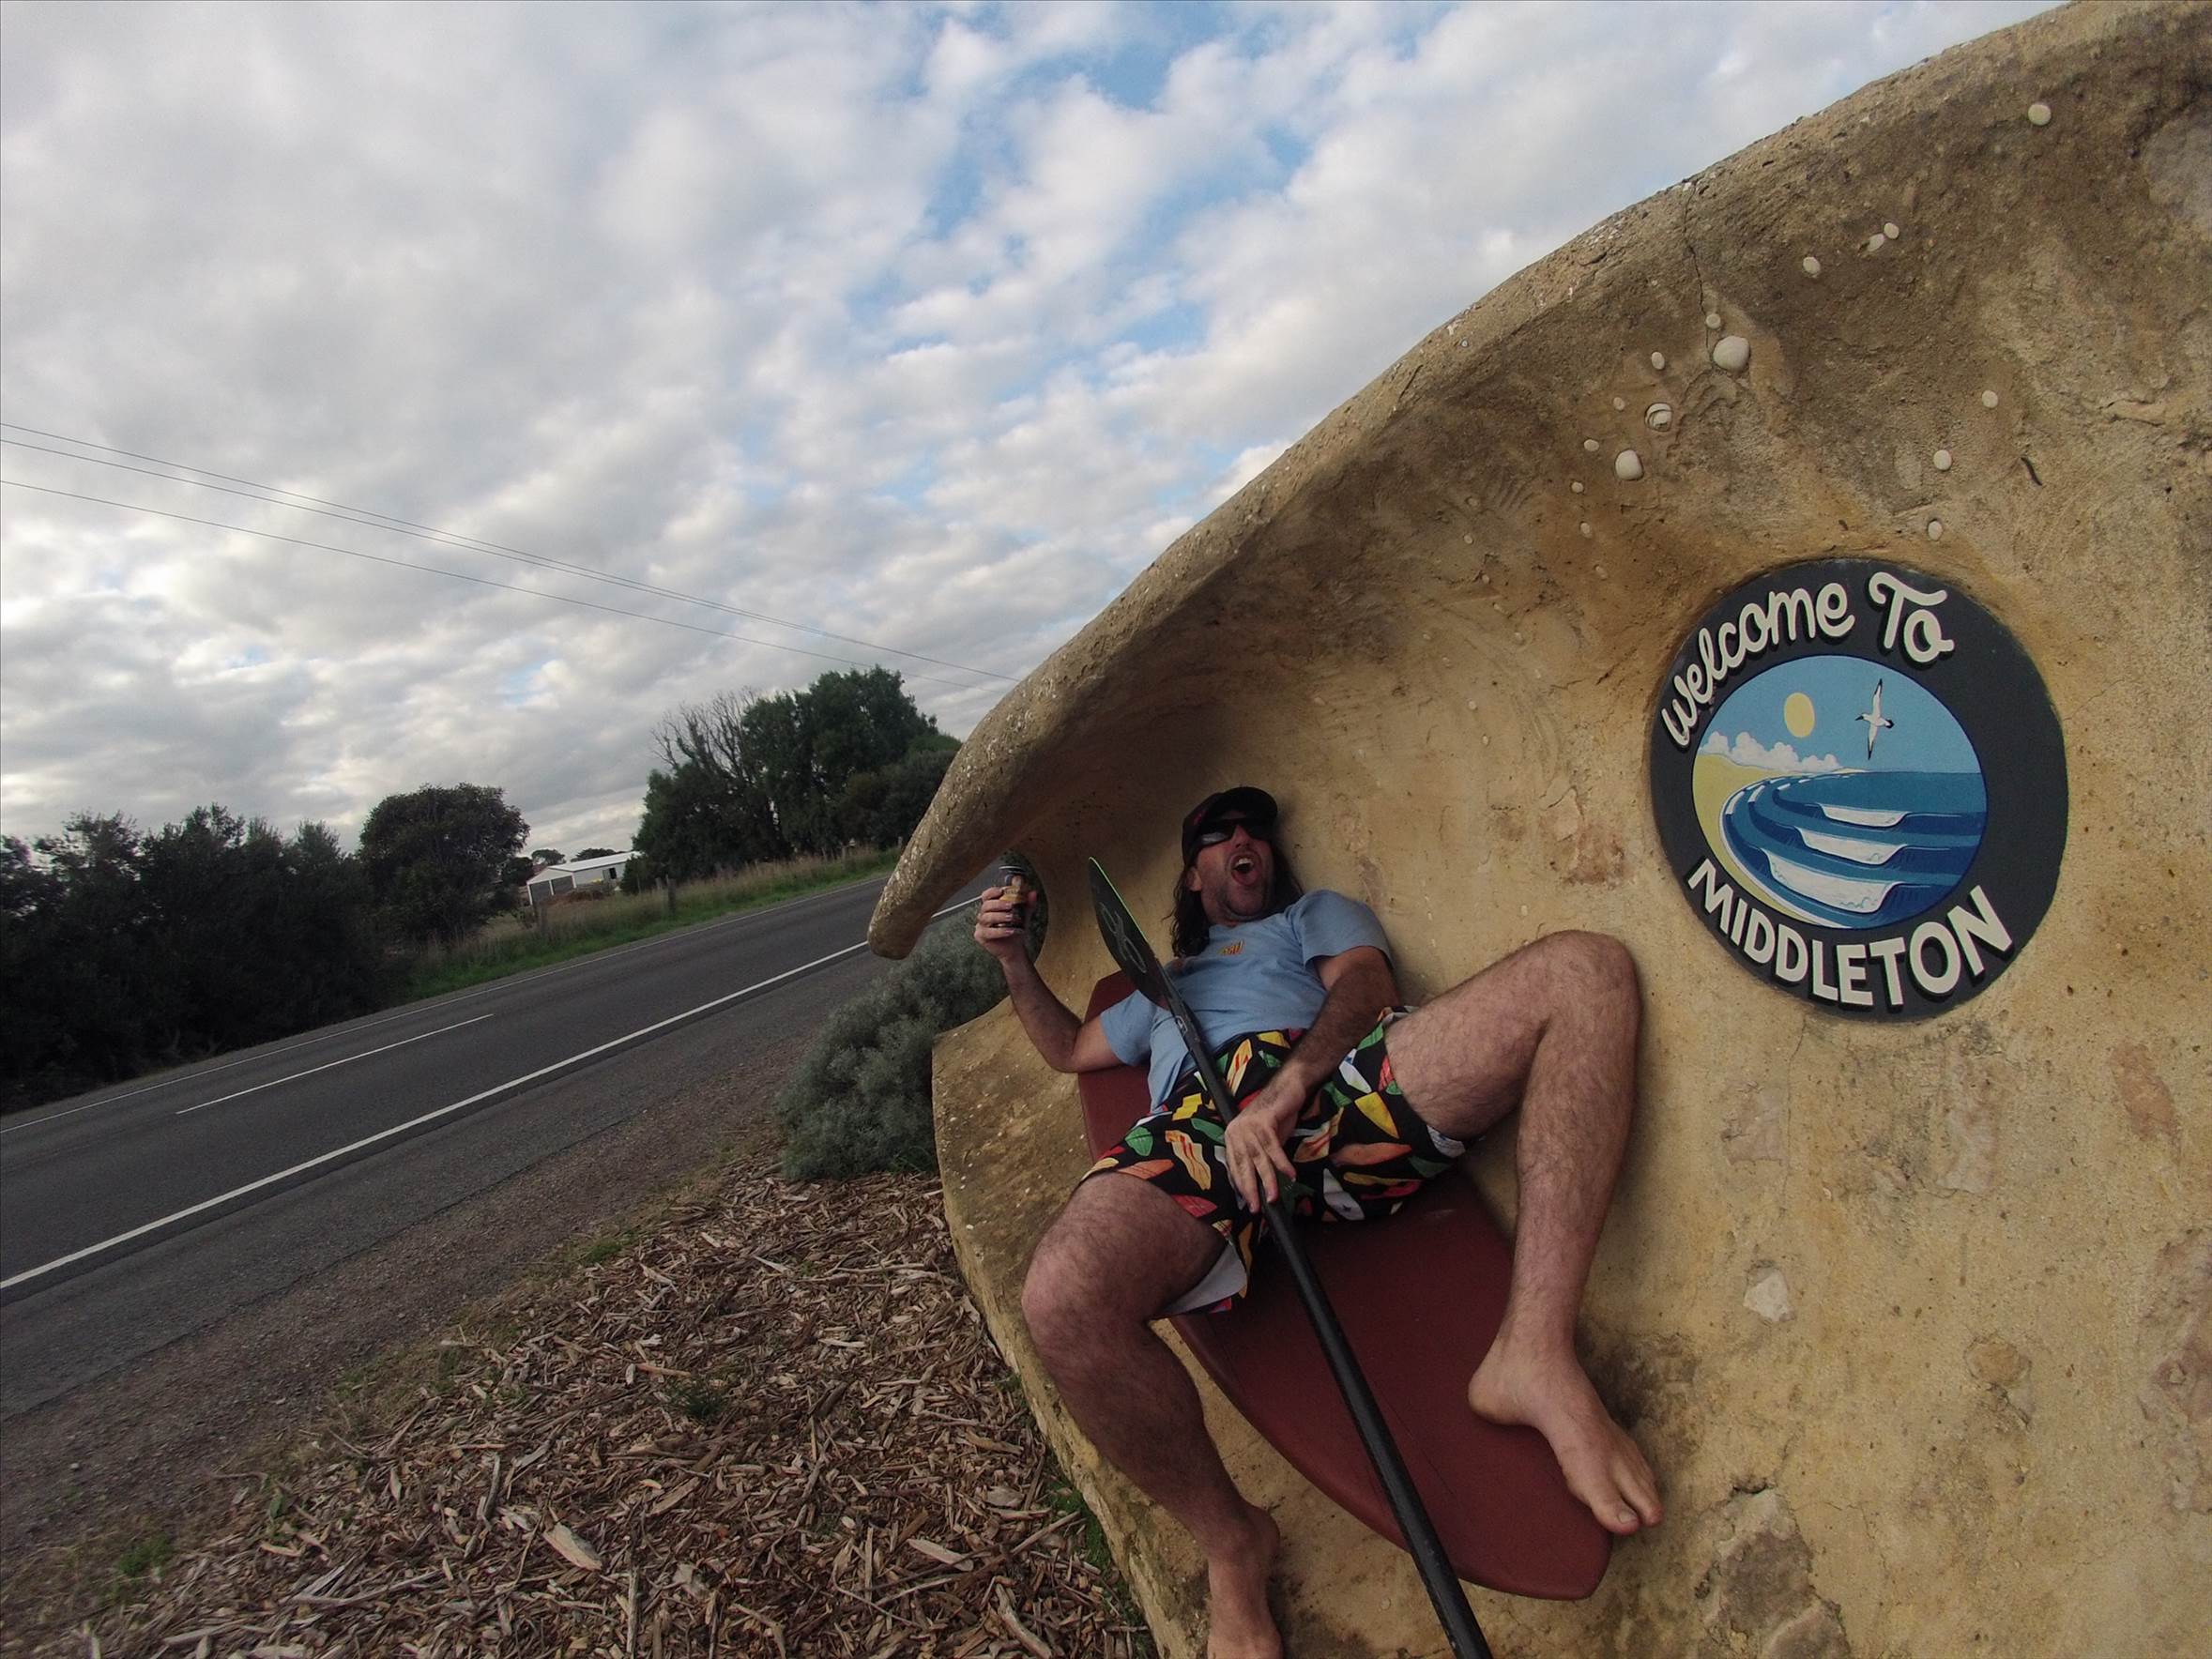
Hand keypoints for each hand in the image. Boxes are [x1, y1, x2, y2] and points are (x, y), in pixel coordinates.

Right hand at [973, 885, 1030, 963]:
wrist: (1015, 948)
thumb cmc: (1016, 929)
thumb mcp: (1024, 915)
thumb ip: (1028, 903)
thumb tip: (1033, 893)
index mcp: (992, 906)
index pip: (987, 895)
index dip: (992, 891)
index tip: (1002, 891)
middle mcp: (984, 914)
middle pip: (986, 905)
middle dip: (999, 904)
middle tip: (1010, 905)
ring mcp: (981, 925)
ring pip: (986, 918)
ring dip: (1000, 917)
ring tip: (1012, 918)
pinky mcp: (981, 936)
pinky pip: (987, 932)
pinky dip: (999, 931)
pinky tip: (1010, 931)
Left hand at [1222, 1073, 1306, 1211]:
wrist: (1288, 1087)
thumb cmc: (1277, 1115)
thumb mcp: (1266, 1139)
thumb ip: (1260, 1156)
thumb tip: (1259, 1182)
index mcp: (1233, 1135)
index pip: (1234, 1166)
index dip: (1241, 1185)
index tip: (1249, 1202)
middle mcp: (1236, 1130)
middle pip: (1243, 1164)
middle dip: (1250, 1188)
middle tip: (1256, 1207)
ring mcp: (1248, 1125)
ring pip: (1259, 1158)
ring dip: (1268, 1180)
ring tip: (1274, 1196)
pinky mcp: (1264, 1120)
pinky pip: (1273, 1147)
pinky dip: (1282, 1163)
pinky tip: (1290, 1175)